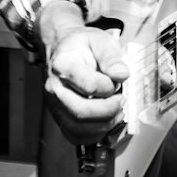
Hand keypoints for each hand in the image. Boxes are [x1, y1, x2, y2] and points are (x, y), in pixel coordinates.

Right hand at [37, 1, 129, 144]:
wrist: (63, 48)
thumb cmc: (81, 45)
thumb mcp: (100, 40)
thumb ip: (111, 57)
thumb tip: (121, 74)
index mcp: (63, 65)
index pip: (89, 85)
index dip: (110, 86)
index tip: (118, 79)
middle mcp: (55, 87)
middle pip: (81, 112)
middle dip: (108, 110)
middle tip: (121, 100)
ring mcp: (55, 105)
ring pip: (78, 128)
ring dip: (104, 124)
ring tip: (116, 111)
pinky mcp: (59, 117)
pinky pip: (75, 136)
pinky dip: (94, 134)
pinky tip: (105, 121)